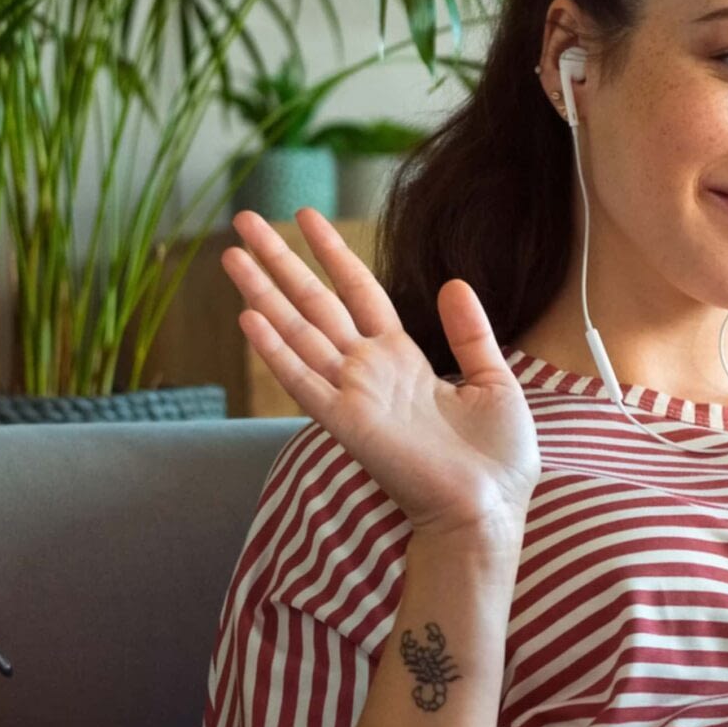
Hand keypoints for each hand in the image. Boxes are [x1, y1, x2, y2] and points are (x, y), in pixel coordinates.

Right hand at [222, 207, 540, 546]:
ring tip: (230, 256)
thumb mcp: (493, 382)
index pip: (359, 292)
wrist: (492, 510)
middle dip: (280, 262)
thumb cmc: (497, 459)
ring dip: (263, 294)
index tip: (306, 216)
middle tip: (244, 221)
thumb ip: (470, 333)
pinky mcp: (348, 424)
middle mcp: (370, 372)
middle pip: (315, 303)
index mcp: (403, 359)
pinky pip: (304, 382)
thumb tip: (454, 281)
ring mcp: (354, 396)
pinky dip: (276, 352)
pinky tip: (248, 319)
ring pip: (298, 333)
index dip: (333, 253)